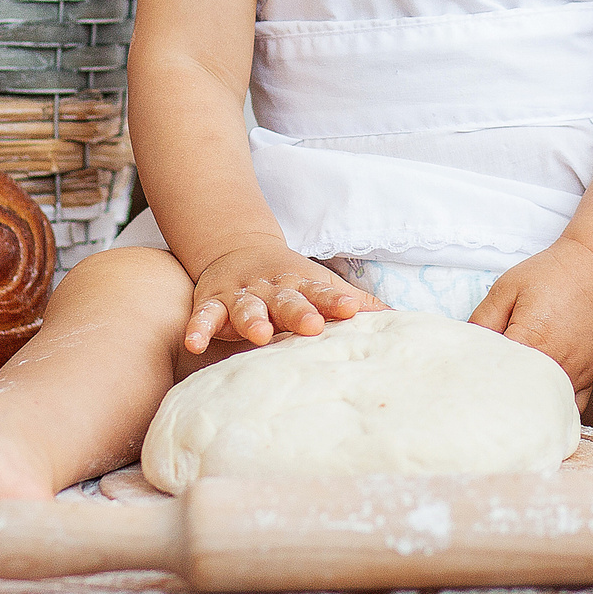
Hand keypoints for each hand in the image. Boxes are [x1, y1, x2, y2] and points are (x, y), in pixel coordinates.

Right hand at [184, 244, 385, 353]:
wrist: (238, 248)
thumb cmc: (290, 281)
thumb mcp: (320, 285)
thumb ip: (352, 301)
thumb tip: (397, 317)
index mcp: (302, 285)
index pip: (322, 292)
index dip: (336, 301)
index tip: (352, 310)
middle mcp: (273, 289)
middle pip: (287, 300)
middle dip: (299, 313)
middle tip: (312, 326)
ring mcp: (241, 296)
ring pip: (247, 308)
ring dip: (253, 320)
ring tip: (260, 334)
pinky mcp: (212, 303)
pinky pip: (204, 317)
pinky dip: (198, 328)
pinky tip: (195, 344)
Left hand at [470, 238, 592, 403]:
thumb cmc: (548, 276)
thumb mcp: (506, 289)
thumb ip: (482, 320)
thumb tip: (465, 349)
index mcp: (531, 338)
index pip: (497, 373)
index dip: (479, 378)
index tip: (469, 379)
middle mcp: (556, 361)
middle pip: (520, 396)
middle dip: (500, 397)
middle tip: (483, 395)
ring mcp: (576, 373)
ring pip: (545, 406)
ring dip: (526, 406)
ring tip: (508, 403)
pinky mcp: (590, 377)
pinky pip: (570, 408)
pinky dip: (553, 410)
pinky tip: (537, 405)